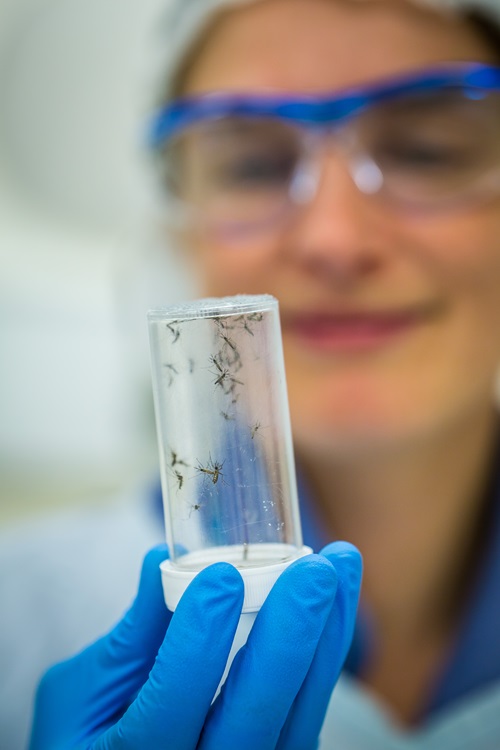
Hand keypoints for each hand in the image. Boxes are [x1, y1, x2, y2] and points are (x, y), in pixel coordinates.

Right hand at [29, 542, 361, 749]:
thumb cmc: (88, 737)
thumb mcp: (82, 693)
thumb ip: (129, 635)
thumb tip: (162, 559)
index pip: (168, 710)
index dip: (197, 645)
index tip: (221, 576)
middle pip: (253, 724)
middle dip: (289, 640)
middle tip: (313, 571)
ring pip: (298, 723)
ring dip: (325, 639)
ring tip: (340, 567)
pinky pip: (309, 718)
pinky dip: (326, 657)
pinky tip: (335, 604)